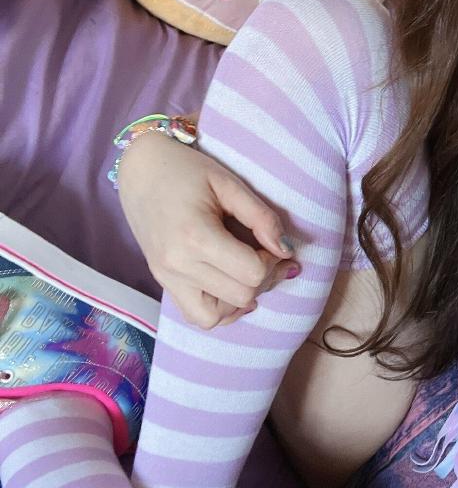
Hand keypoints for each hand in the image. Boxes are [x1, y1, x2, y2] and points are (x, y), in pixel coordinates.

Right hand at [116, 129, 298, 329]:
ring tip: (247, 273)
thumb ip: (261, 217)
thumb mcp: (229, 184)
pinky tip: (230, 286)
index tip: (272, 242)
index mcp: (195, 236)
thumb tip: (286, 250)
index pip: (252, 272)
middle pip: (240, 296)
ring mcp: (167, 278)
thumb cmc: (185, 170)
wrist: (140, 170)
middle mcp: (178, 265)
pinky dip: (219, 309)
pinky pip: (196, 316)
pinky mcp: (163, 282)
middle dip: (264, 278)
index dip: (273, 260)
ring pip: (217, 317)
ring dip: (241, 299)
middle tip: (267, 255)